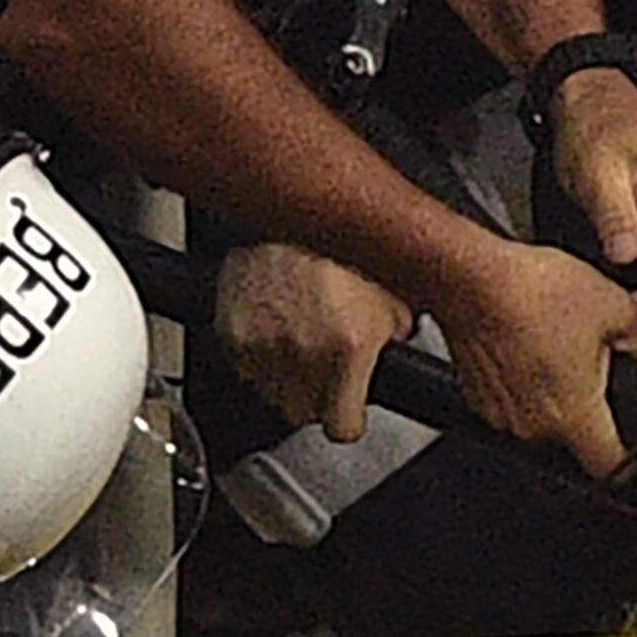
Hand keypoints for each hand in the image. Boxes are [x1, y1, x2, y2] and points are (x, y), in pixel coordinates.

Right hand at [215, 243, 413, 443]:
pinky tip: (280, 327)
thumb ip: (401, 334)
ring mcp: (261, 346)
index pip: (343, 428)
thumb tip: (404, 350)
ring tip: (306, 339)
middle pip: (305, 412)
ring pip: (273, 394)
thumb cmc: (347, 243)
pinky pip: (247, 367)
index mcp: (347, 348)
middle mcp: (302, 353)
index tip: (350, 408)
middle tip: (331, 363)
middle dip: (319, 394)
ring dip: (289, 378)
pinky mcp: (232, 332)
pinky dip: (260, 356)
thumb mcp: (397, 290)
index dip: (350, 417)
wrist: (293, 208)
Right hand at [426, 238, 636, 476]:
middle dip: (594, 406)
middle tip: (597, 364)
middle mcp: (532, 426)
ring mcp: (501, 416)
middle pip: (577, 438)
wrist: (471, 276)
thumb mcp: (615, 305)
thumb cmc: (532, 291)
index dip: (632, 462)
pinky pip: (516, 403)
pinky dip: (527, 382)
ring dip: (558, 392)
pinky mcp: (479, 399)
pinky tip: (533, 344)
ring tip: (560, 346)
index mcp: (571, 415)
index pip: (611, 467)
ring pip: (545, 418)